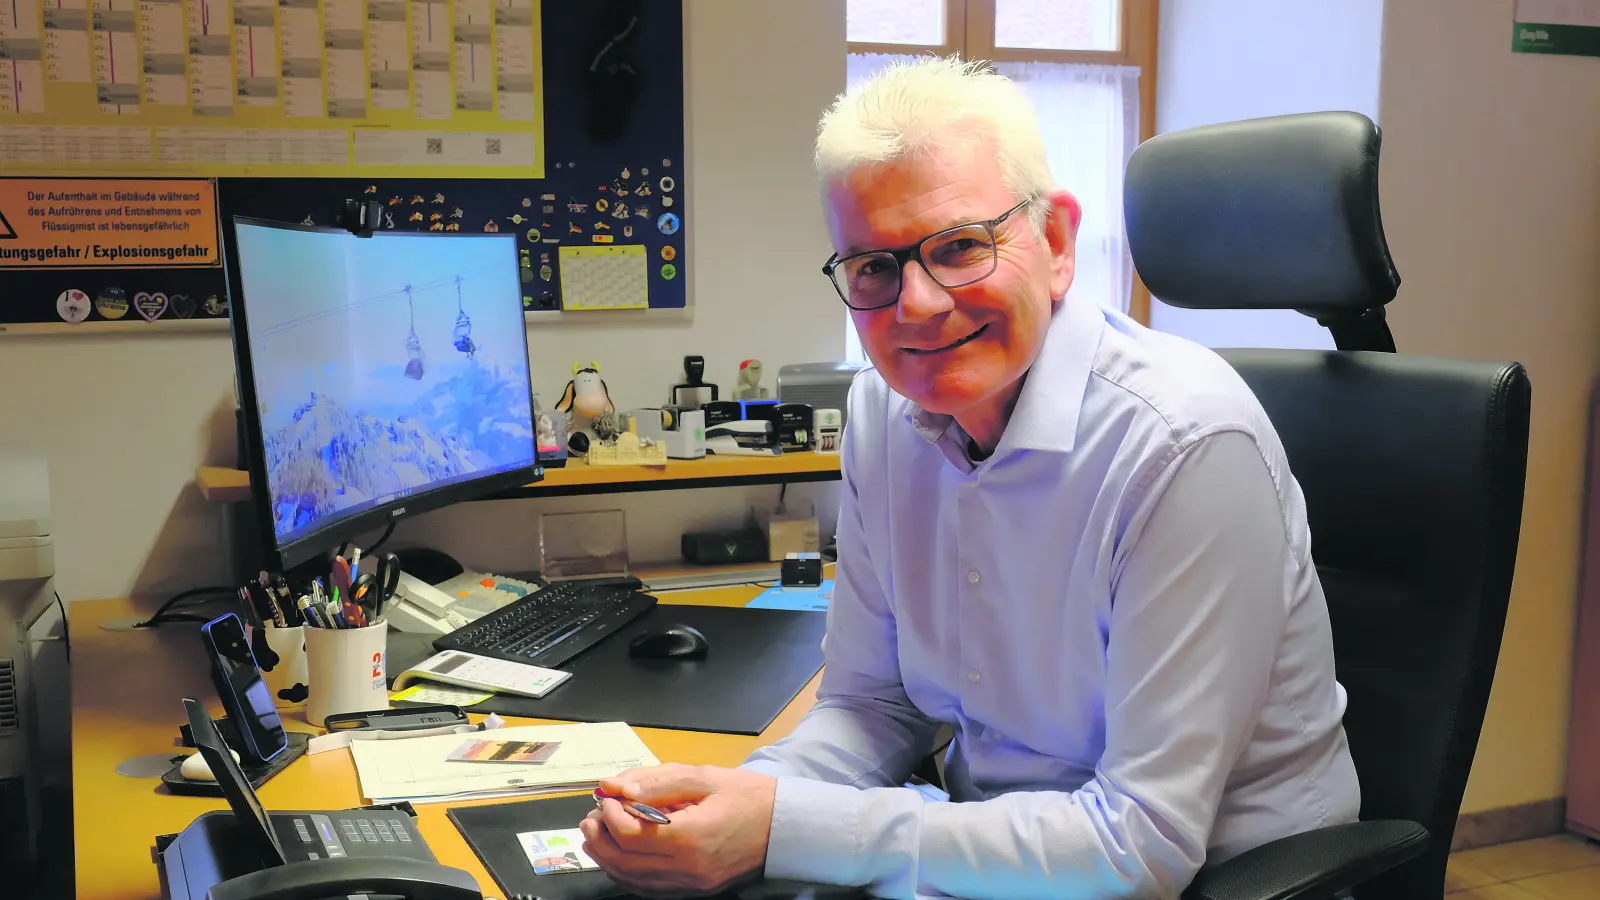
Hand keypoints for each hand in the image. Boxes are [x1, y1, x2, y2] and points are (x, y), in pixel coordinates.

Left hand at [578, 763, 776, 895]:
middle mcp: (689, 868)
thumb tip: (616, 786)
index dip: (610, 814)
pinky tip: (621, 856)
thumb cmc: (749, 797)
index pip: (631, 834)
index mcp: (691, 837)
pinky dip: (628, 873)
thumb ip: (657, 782)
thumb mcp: (704, 778)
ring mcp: (692, 884)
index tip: (607, 797)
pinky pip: (650, 888)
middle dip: (601, 839)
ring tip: (598, 834)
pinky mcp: (695, 889)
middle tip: (591, 817)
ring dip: (609, 858)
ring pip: (633, 880)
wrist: (785, 827)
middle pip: (625, 862)